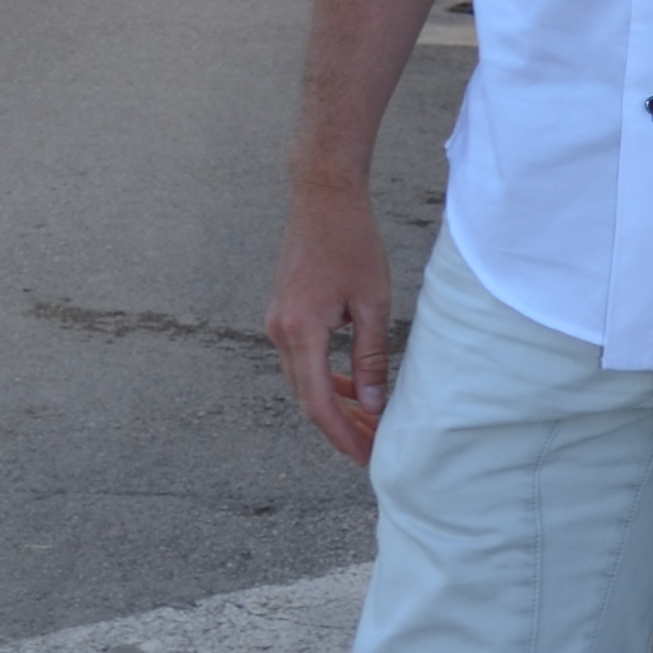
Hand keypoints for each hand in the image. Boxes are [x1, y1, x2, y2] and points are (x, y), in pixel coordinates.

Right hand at [265, 179, 395, 467]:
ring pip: (303, 381)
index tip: (367, 457)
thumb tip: (373, 406)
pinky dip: (325, 379)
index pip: (318, 404)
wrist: (322, 195)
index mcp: (300, 331)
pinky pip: (302, 360)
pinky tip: (351, 388)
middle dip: (341, 427)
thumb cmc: (351, 241)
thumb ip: (370, 357)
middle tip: (375, 447)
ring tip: (369, 422)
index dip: (343, 436)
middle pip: (307, 398)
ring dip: (334, 405)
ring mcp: (277, 321)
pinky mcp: (283, 312)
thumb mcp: (371, 302)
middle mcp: (279, 331)